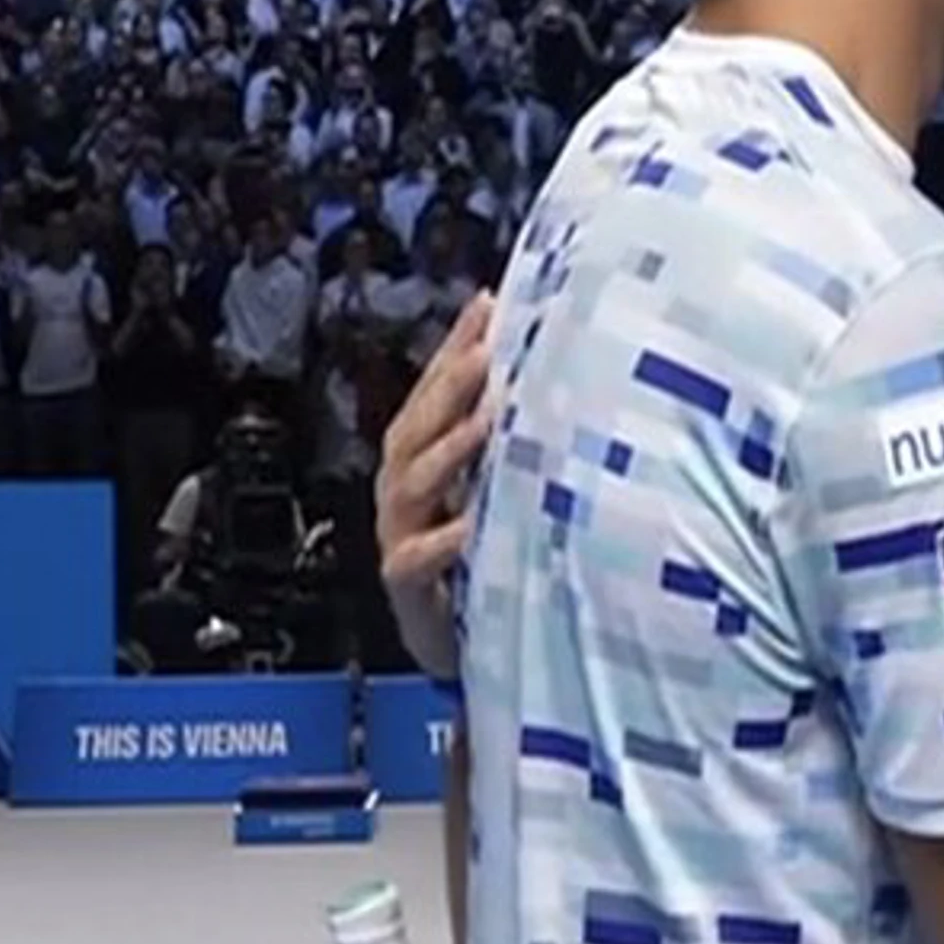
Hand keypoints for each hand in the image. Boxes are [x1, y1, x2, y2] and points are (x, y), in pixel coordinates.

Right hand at [374, 290, 498, 677]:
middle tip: (487, 353)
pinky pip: (419, 557)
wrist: (454, 639)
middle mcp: (403, 487)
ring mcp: (400, 532)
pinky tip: (474, 524)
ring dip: (449, 449)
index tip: (488, 304)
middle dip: (450, 387)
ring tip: (488, 421)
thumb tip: (544, 367)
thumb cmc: (477, 552)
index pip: (435, 391)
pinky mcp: (406, 583)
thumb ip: (505, 433)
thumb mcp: (491, 486)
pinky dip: (446, 538)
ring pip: (412, 482)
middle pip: (417, 425)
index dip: (456, 346)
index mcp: (421, 456)